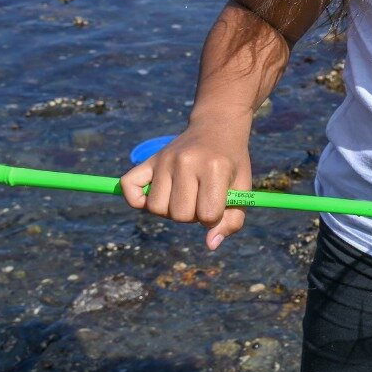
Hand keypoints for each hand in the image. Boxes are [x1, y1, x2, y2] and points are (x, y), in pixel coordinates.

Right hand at [119, 115, 249, 250]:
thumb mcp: (242, 189)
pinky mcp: (150, 159)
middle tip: (201, 198)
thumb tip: (210, 245)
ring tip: (183, 196)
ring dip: (169, 210)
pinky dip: (135, 199)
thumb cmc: (232, 162)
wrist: (218, 126)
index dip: (214, 217)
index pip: (207, 215)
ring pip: (155, 208)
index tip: (219, 203)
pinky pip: (129, 187)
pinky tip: (154, 196)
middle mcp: (187, 162)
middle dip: (192, 215)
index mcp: (215, 168)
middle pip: (179, 215)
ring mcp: (165, 159)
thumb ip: (232, 221)